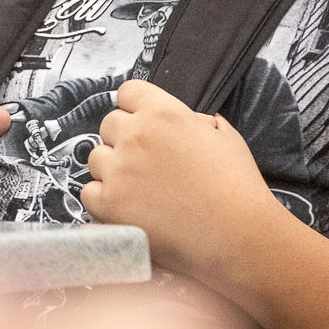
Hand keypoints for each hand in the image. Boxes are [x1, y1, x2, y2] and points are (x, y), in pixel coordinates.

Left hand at [82, 79, 286, 281]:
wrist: (239, 237)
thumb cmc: (238, 190)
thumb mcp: (226, 138)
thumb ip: (199, 122)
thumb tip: (190, 120)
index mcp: (164, 113)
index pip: (128, 92)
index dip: (135, 109)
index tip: (142, 124)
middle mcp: (137, 136)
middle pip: (108, 124)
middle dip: (123, 140)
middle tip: (146, 164)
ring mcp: (120, 170)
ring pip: (96, 158)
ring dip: (112, 170)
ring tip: (141, 190)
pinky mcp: (109, 204)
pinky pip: (90, 193)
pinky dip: (104, 201)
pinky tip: (130, 209)